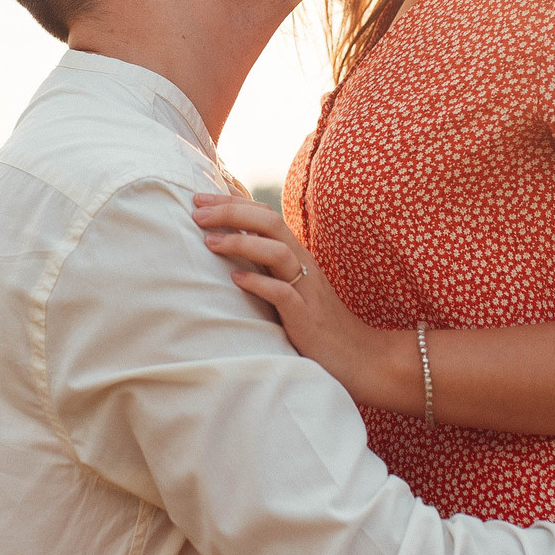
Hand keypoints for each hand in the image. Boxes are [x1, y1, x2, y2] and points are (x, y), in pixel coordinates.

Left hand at [190, 193, 415, 408]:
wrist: (358, 356)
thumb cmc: (315, 321)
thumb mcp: (289, 286)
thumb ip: (266, 265)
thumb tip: (230, 247)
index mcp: (296, 254)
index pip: (265, 215)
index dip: (233, 203)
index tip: (199, 199)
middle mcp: (302, 264)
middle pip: (269, 222)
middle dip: (231, 213)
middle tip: (197, 213)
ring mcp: (306, 289)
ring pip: (277, 252)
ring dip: (241, 243)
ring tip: (210, 242)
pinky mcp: (307, 318)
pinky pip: (284, 294)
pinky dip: (259, 283)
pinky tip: (236, 279)